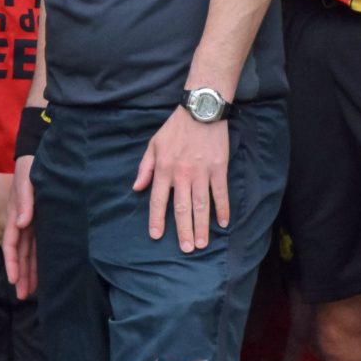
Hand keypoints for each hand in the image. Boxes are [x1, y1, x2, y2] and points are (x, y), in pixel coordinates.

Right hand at [3, 155, 37, 298]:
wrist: (40, 156)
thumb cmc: (31, 166)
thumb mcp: (26, 179)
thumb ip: (24, 200)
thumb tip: (22, 223)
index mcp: (16, 214)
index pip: (11, 242)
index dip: (11, 261)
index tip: (13, 278)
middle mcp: (23, 222)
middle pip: (19, 253)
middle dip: (20, 274)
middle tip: (22, 296)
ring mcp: (32, 224)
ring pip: (29, 253)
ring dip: (28, 272)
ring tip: (29, 294)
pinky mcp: (42, 222)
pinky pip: (38, 246)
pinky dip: (38, 260)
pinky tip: (41, 273)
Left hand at [134, 107, 229, 252]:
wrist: (201, 111)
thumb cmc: (175, 128)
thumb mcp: (153, 145)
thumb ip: (145, 168)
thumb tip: (137, 188)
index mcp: (164, 169)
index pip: (158, 200)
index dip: (157, 219)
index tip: (156, 235)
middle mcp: (182, 174)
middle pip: (182, 208)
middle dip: (183, 230)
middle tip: (186, 249)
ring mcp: (202, 173)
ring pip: (201, 205)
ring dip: (202, 226)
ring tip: (202, 244)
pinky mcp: (219, 169)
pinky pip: (221, 193)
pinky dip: (222, 209)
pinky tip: (223, 223)